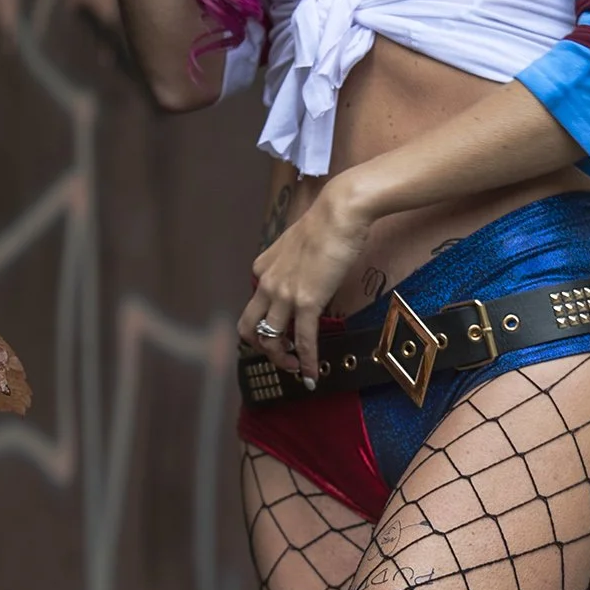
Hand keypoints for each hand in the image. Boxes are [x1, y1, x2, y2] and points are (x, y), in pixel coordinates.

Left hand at [239, 176, 372, 386]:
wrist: (340, 212)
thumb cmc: (327, 223)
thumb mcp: (299, 245)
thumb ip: (294, 265)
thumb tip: (307, 277)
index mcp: (262, 269)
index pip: (253, 307)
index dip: (263, 327)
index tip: (280, 336)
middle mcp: (266, 283)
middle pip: (250, 329)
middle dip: (263, 349)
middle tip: (281, 358)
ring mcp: (284, 294)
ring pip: (270, 340)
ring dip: (282, 360)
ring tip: (297, 369)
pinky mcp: (306, 301)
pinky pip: (303, 341)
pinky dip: (306, 363)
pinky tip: (311, 376)